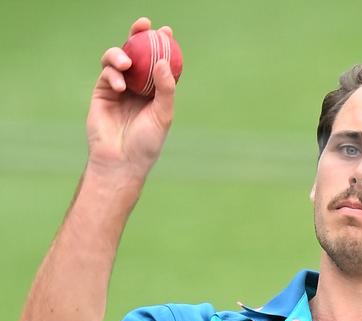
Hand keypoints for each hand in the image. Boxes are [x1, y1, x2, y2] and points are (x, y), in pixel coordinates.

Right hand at [86, 17, 176, 178]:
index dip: (162, 45)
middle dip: (138, 36)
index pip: (159, 62)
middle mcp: (138, 86)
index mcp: (156, 90)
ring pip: (118, 60)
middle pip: (137, 54)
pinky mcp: (102, 93)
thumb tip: (163, 61)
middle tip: (143, 25)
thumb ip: (165, 88)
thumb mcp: (163, 114)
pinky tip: (121, 86)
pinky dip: (113, 75)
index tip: (166, 31)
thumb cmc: (147, 142)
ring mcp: (119, 88)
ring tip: (127, 64)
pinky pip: (106, 74)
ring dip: (121, 55)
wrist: (122, 160)